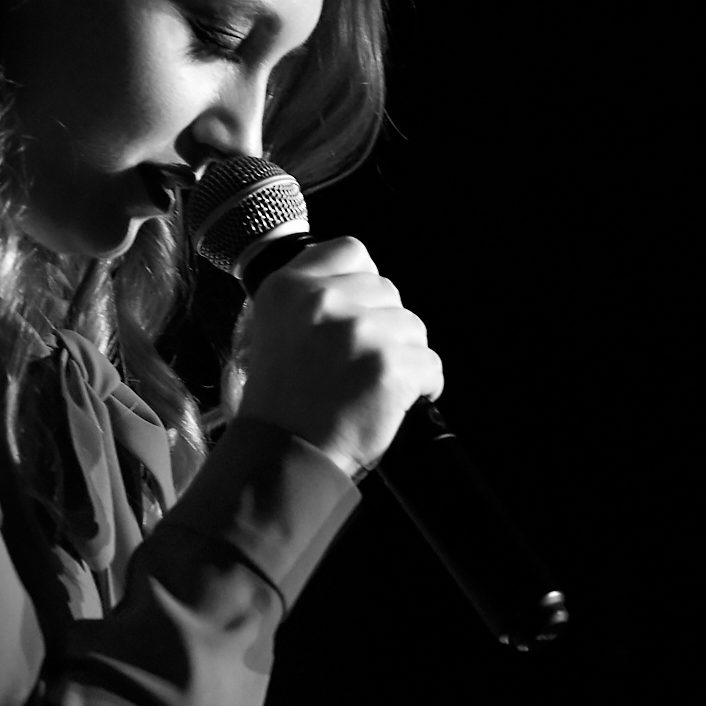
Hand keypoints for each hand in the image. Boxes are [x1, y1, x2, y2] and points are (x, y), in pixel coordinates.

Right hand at [234, 237, 443, 477]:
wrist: (285, 453)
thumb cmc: (282, 400)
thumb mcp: (275, 326)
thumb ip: (312, 293)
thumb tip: (363, 281)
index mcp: (290, 287)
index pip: (352, 252)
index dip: (363, 285)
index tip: (356, 314)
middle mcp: (324, 300)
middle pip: (388, 291)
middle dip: (383, 325)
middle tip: (357, 362)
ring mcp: (361, 331)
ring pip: (413, 327)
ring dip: (402, 355)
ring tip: (371, 384)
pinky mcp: (391, 365)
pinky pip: (431, 364)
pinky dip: (422, 386)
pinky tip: (394, 400)